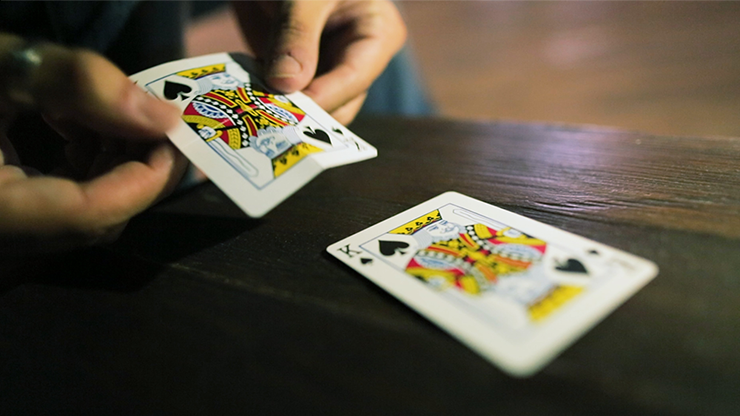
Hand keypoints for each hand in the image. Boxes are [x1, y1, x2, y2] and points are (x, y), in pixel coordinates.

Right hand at [0, 35, 186, 252]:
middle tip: (154, 122)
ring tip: (112, 117)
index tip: (174, 137)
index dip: (145, 179)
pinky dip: (83, 170)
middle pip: (93, 222)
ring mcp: (2, 228)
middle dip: (135, 171)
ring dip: (112, 168)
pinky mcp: (4, 211)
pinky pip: (57, 207)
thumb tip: (161, 116)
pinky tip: (77, 129)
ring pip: (80, 218)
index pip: (90, 214)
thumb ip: (74, 84)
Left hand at [232, 0, 406, 123]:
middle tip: (271, 124)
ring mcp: (324, 67)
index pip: (355, 77)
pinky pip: (281, 94)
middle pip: (337, 102)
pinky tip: (243, 104)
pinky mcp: (294, 70)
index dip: (325, 98)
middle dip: (305, 113)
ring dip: (280, 111)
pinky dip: (263, 99)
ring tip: (254, 117)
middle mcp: (354, 58)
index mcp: (376, 35)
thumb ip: (296, 33)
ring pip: (308, 105)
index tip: (293, 114)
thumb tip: (286, 84)